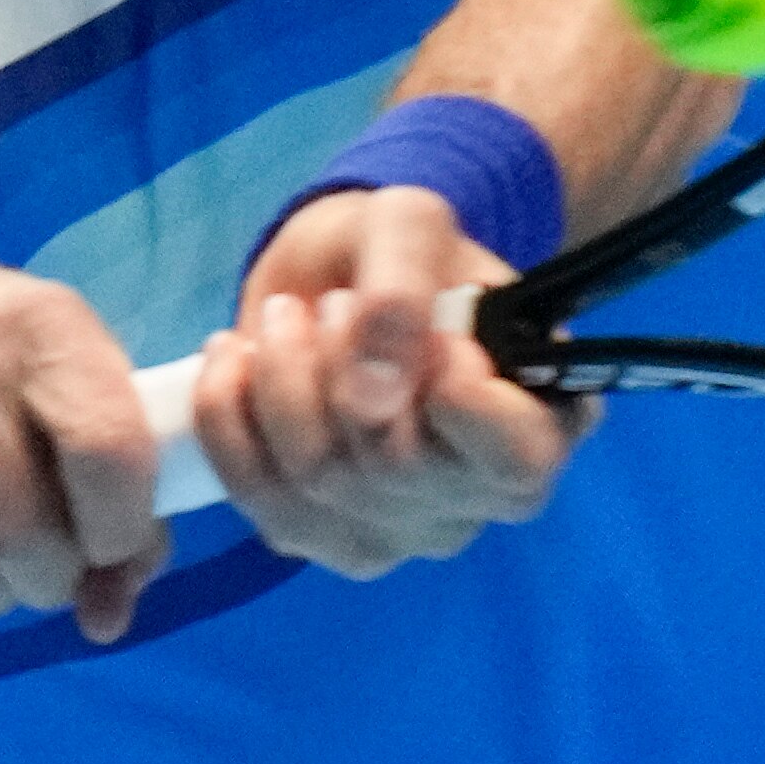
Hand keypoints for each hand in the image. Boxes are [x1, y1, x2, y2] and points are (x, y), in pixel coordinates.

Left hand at [193, 185, 590, 578]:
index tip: (439, 335)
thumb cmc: (396, 254)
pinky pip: (252, 493)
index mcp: (538, 424)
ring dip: (283, 376)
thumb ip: (404, 291)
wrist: (331, 275)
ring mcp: (392, 531)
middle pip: (395, 463)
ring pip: (317, 478)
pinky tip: (235, 358)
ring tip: (287, 319)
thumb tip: (373, 399)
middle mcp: (474, 499)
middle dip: (345, 361)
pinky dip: (226, 412)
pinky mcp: (312, 537)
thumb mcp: (411, 227)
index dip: (464, 399)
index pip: (516, 459)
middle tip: (338, 304)